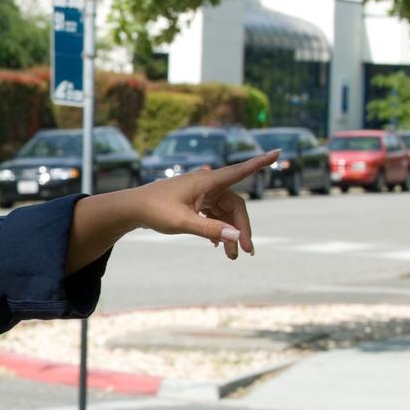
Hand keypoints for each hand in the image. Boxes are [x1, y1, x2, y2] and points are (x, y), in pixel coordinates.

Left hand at [130, 149, 279, 259]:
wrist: (131, 209)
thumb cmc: (154, 211)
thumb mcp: (182, 222)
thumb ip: (210, 229)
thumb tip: (236, 237)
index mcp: (207, 181)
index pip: (240, 171)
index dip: (260, 163)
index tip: (278, 152)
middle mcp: (206, 185)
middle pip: (235, 205)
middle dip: (242, 228)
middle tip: (247, 251)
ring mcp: (200, 194)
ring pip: (225, 213)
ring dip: (230, 233)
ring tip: (232, 257)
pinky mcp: (194, 202)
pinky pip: (214, 215)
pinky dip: (218, 229)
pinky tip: (218, 245)